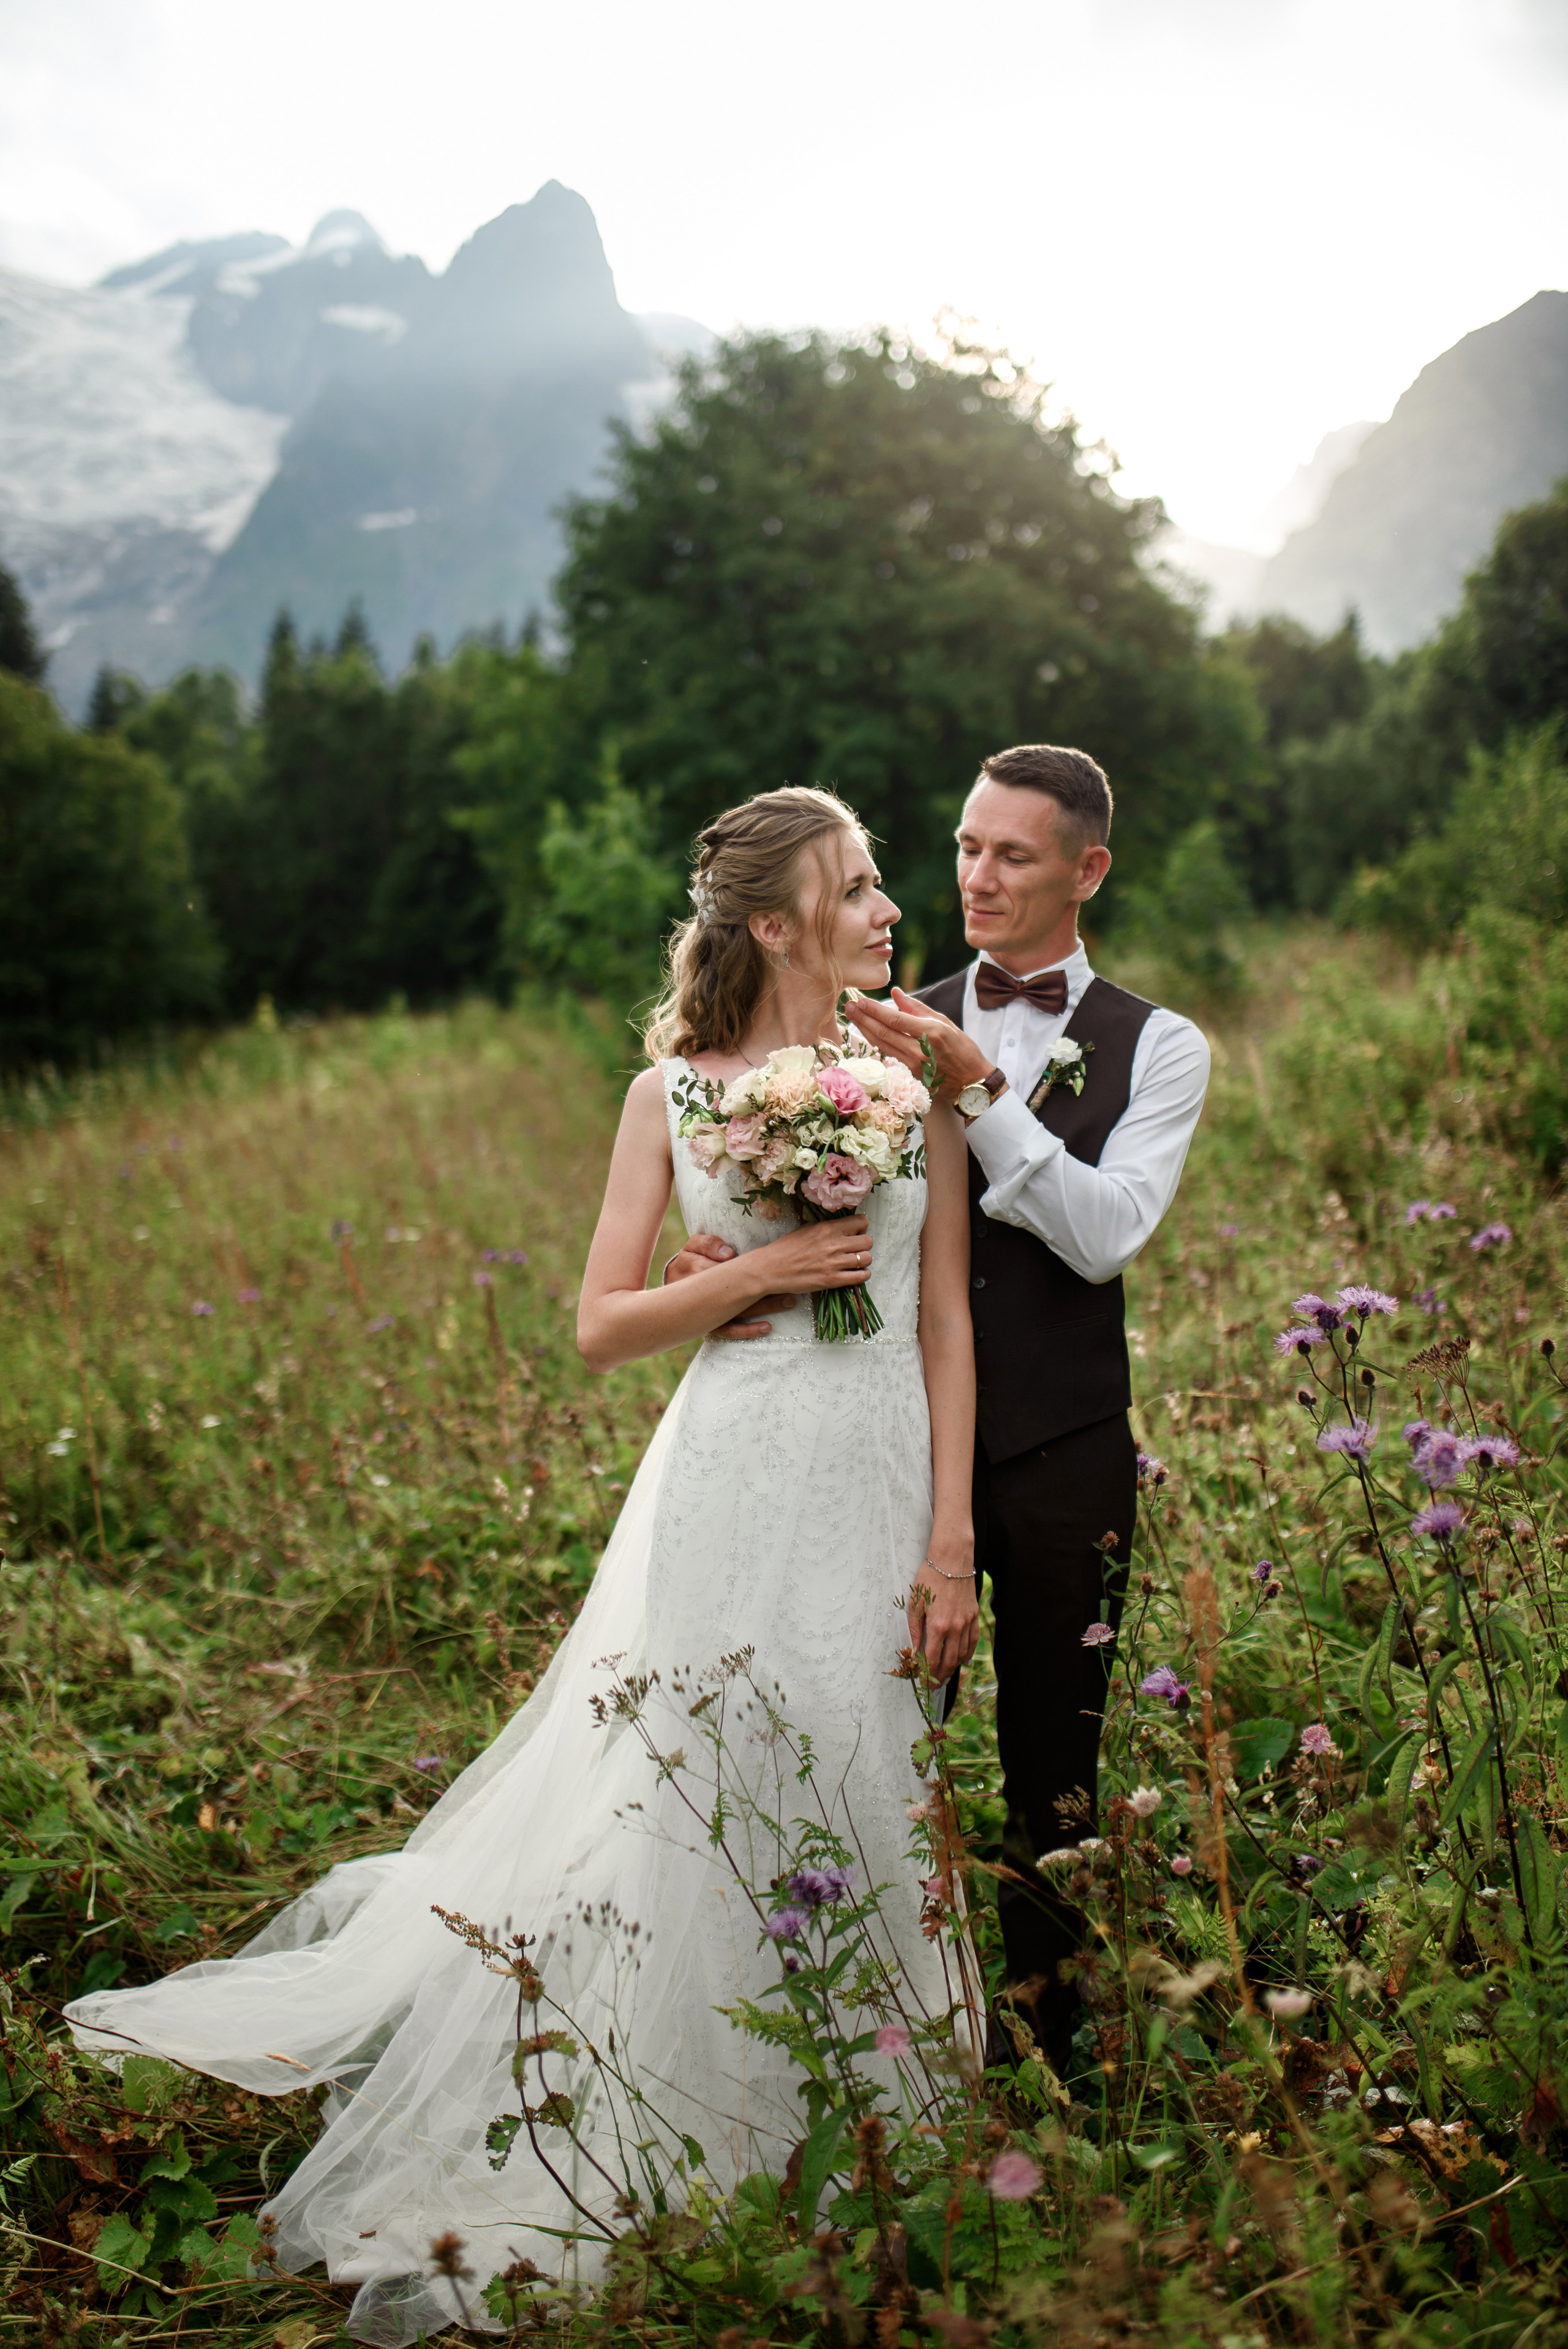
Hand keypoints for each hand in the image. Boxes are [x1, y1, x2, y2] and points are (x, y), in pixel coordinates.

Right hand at [663, 1231, 796, 1339]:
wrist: (671, 1289)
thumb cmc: (689, 1261)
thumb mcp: (693, 1246)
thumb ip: (708, 1243)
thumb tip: (728, 1254)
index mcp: (696, 1268)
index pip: (724, 1267)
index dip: (746, 1267)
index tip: (769, 1263)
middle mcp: (702, 1293)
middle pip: (736, 1290)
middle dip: (764, 1288)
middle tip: (791, 1285)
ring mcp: (707, 1311)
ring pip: (737, 1311)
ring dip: (765, 1307)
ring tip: (788, 1302)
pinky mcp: (710, 1325)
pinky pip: (727, 1330)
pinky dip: (747, 1331)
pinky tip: (767, 1327)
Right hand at [752, 1214, 872, 1294]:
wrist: (771, 1268)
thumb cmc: (786, 1248)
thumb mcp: (806, 1229)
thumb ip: (826, 1227)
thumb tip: (841, 1226)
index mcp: (828, 1228)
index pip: (861, 1222)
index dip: (861, 1227)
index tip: (856, 1232)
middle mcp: (834, 1244)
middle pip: (868, 1241)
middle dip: (864, 1245)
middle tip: (856, 1249)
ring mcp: (834, 1263)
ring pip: (867, 1259)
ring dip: (864, 1261)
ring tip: (855, 1263)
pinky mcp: (832, 1280)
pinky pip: (860, 1277)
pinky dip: (862, 1275)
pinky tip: (855, 1274)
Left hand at [851, 988, 994, 1105]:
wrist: (972, 1083)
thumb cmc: (963, 1049)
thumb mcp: (945, 1022)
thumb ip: (917, 1008)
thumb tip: (895, 993)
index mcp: (931, 1033)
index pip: (895, 1020)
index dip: (875, 1010)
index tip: (861, 1001)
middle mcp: (920, 1050)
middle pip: (883, 1032)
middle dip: (863, 1018)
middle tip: (849, 1006)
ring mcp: (914, 1065)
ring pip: (882, 1045)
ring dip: (865, 1030)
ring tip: (852, 1017)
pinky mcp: (910, 1075)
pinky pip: (889, 1055)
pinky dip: (876, 1043)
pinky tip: (867, 1033)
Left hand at [910, 1533, 978, 1681]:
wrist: (952, 1560)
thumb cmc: (930, 1578)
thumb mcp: (916, 1603)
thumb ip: (914, 1629)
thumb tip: (912, 1650)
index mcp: (938, 1626)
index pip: (932, 1659)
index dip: (927, 1675)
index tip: (923, 1684)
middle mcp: (955, 1628)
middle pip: (949, 1661)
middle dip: (940, 1677)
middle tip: (933, 1687)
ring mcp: (967, 1622)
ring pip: (962, 1654)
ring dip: (953, 1668)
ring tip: (946, 1677)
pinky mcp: (974, 1616)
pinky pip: (973, 1641)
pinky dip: (967, 1654)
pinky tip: (962, 1660)